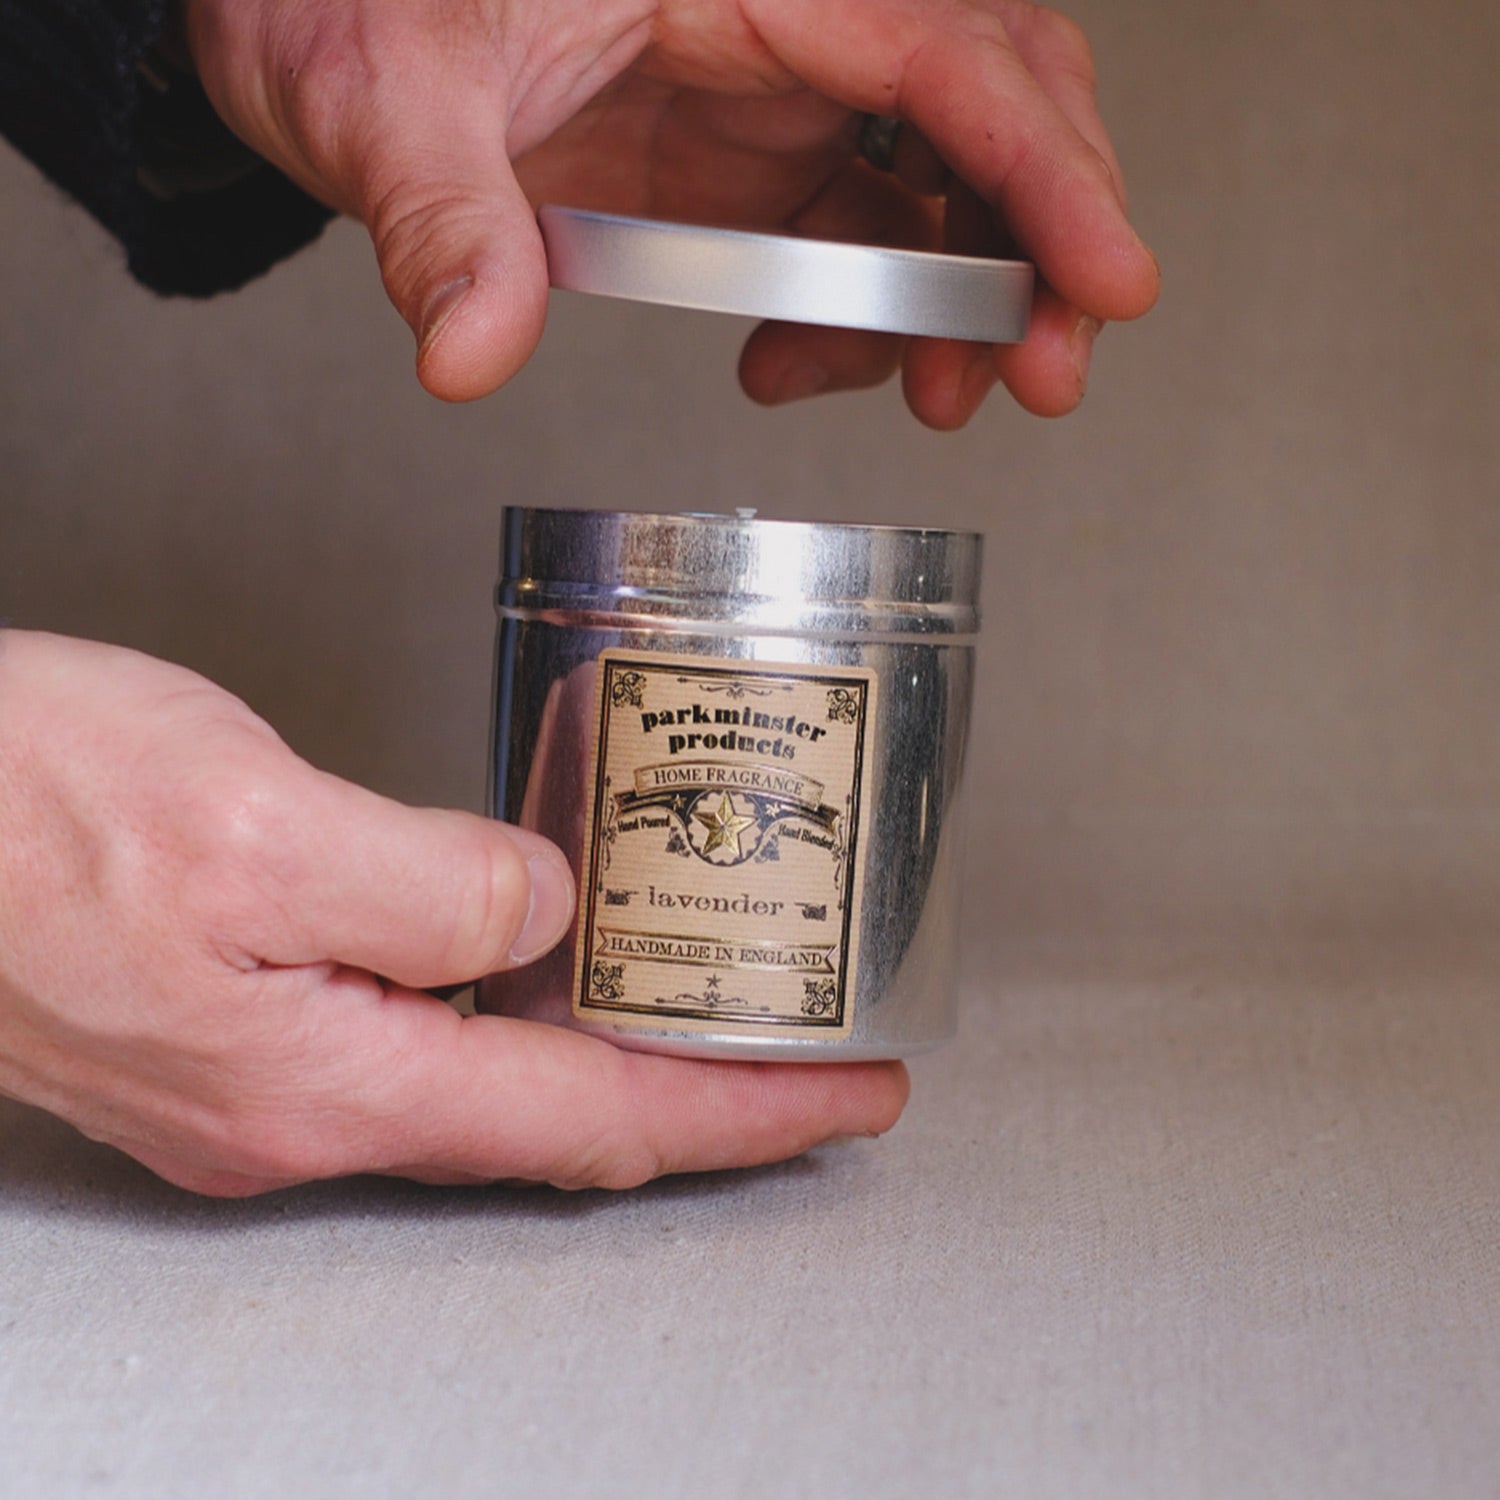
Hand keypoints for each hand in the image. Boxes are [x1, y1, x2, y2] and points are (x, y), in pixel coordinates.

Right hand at [0, 633, 906, 1196]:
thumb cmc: (10, 804)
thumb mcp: (250, 820)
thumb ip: (428, 884)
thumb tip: (545, 911)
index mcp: (325, 1076)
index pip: (595, 1120)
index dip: (744, 1114)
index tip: (851, 1097)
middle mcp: (303, 1103)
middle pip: (557, 1118)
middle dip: (700, 1089)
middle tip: (808, 1050)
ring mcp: (268, 1071)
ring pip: (492, 1078)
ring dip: (612, 1048)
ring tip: (715, 1003)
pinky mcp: (241, 1017)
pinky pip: (425, 1031)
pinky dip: (519, 1011)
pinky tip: (554, 968)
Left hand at [180, 0, 1158, 423]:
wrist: (310, 17)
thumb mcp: (387, 95)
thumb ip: (444, 222)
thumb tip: (470, 349)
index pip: (949, 51)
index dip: (1043, 169)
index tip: (1104, 274)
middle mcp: (785, 20)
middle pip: (989, 109)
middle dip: (1034, 249)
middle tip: (1038, 372)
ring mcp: (773, 95)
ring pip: (939, 188)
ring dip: (955, 308)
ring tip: (929, 397)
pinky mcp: (747, 162)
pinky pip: (852, 241)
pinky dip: (856, 326)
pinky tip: (792, 371)